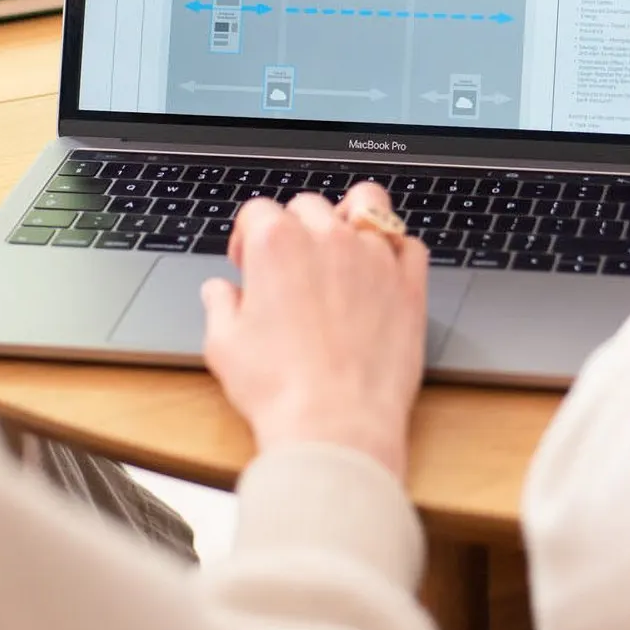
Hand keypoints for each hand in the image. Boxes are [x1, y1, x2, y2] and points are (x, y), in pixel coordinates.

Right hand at [200, 184, 430, 481]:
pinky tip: (381, 270)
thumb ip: (220, 304)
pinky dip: (395, 249)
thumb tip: (220, 291)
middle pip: (309, 206)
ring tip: (342, 244)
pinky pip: (409, 244)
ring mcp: (375, 257)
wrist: (334, 425)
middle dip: (294, 228)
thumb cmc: (278, 389)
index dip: (247, 236)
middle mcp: (328, 238)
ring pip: (367, 204)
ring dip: (349, 217)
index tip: (247, 263)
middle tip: (289, 266)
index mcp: (276, 243)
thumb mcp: (223, 344)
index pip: (258, 211)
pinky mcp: (410, 284)